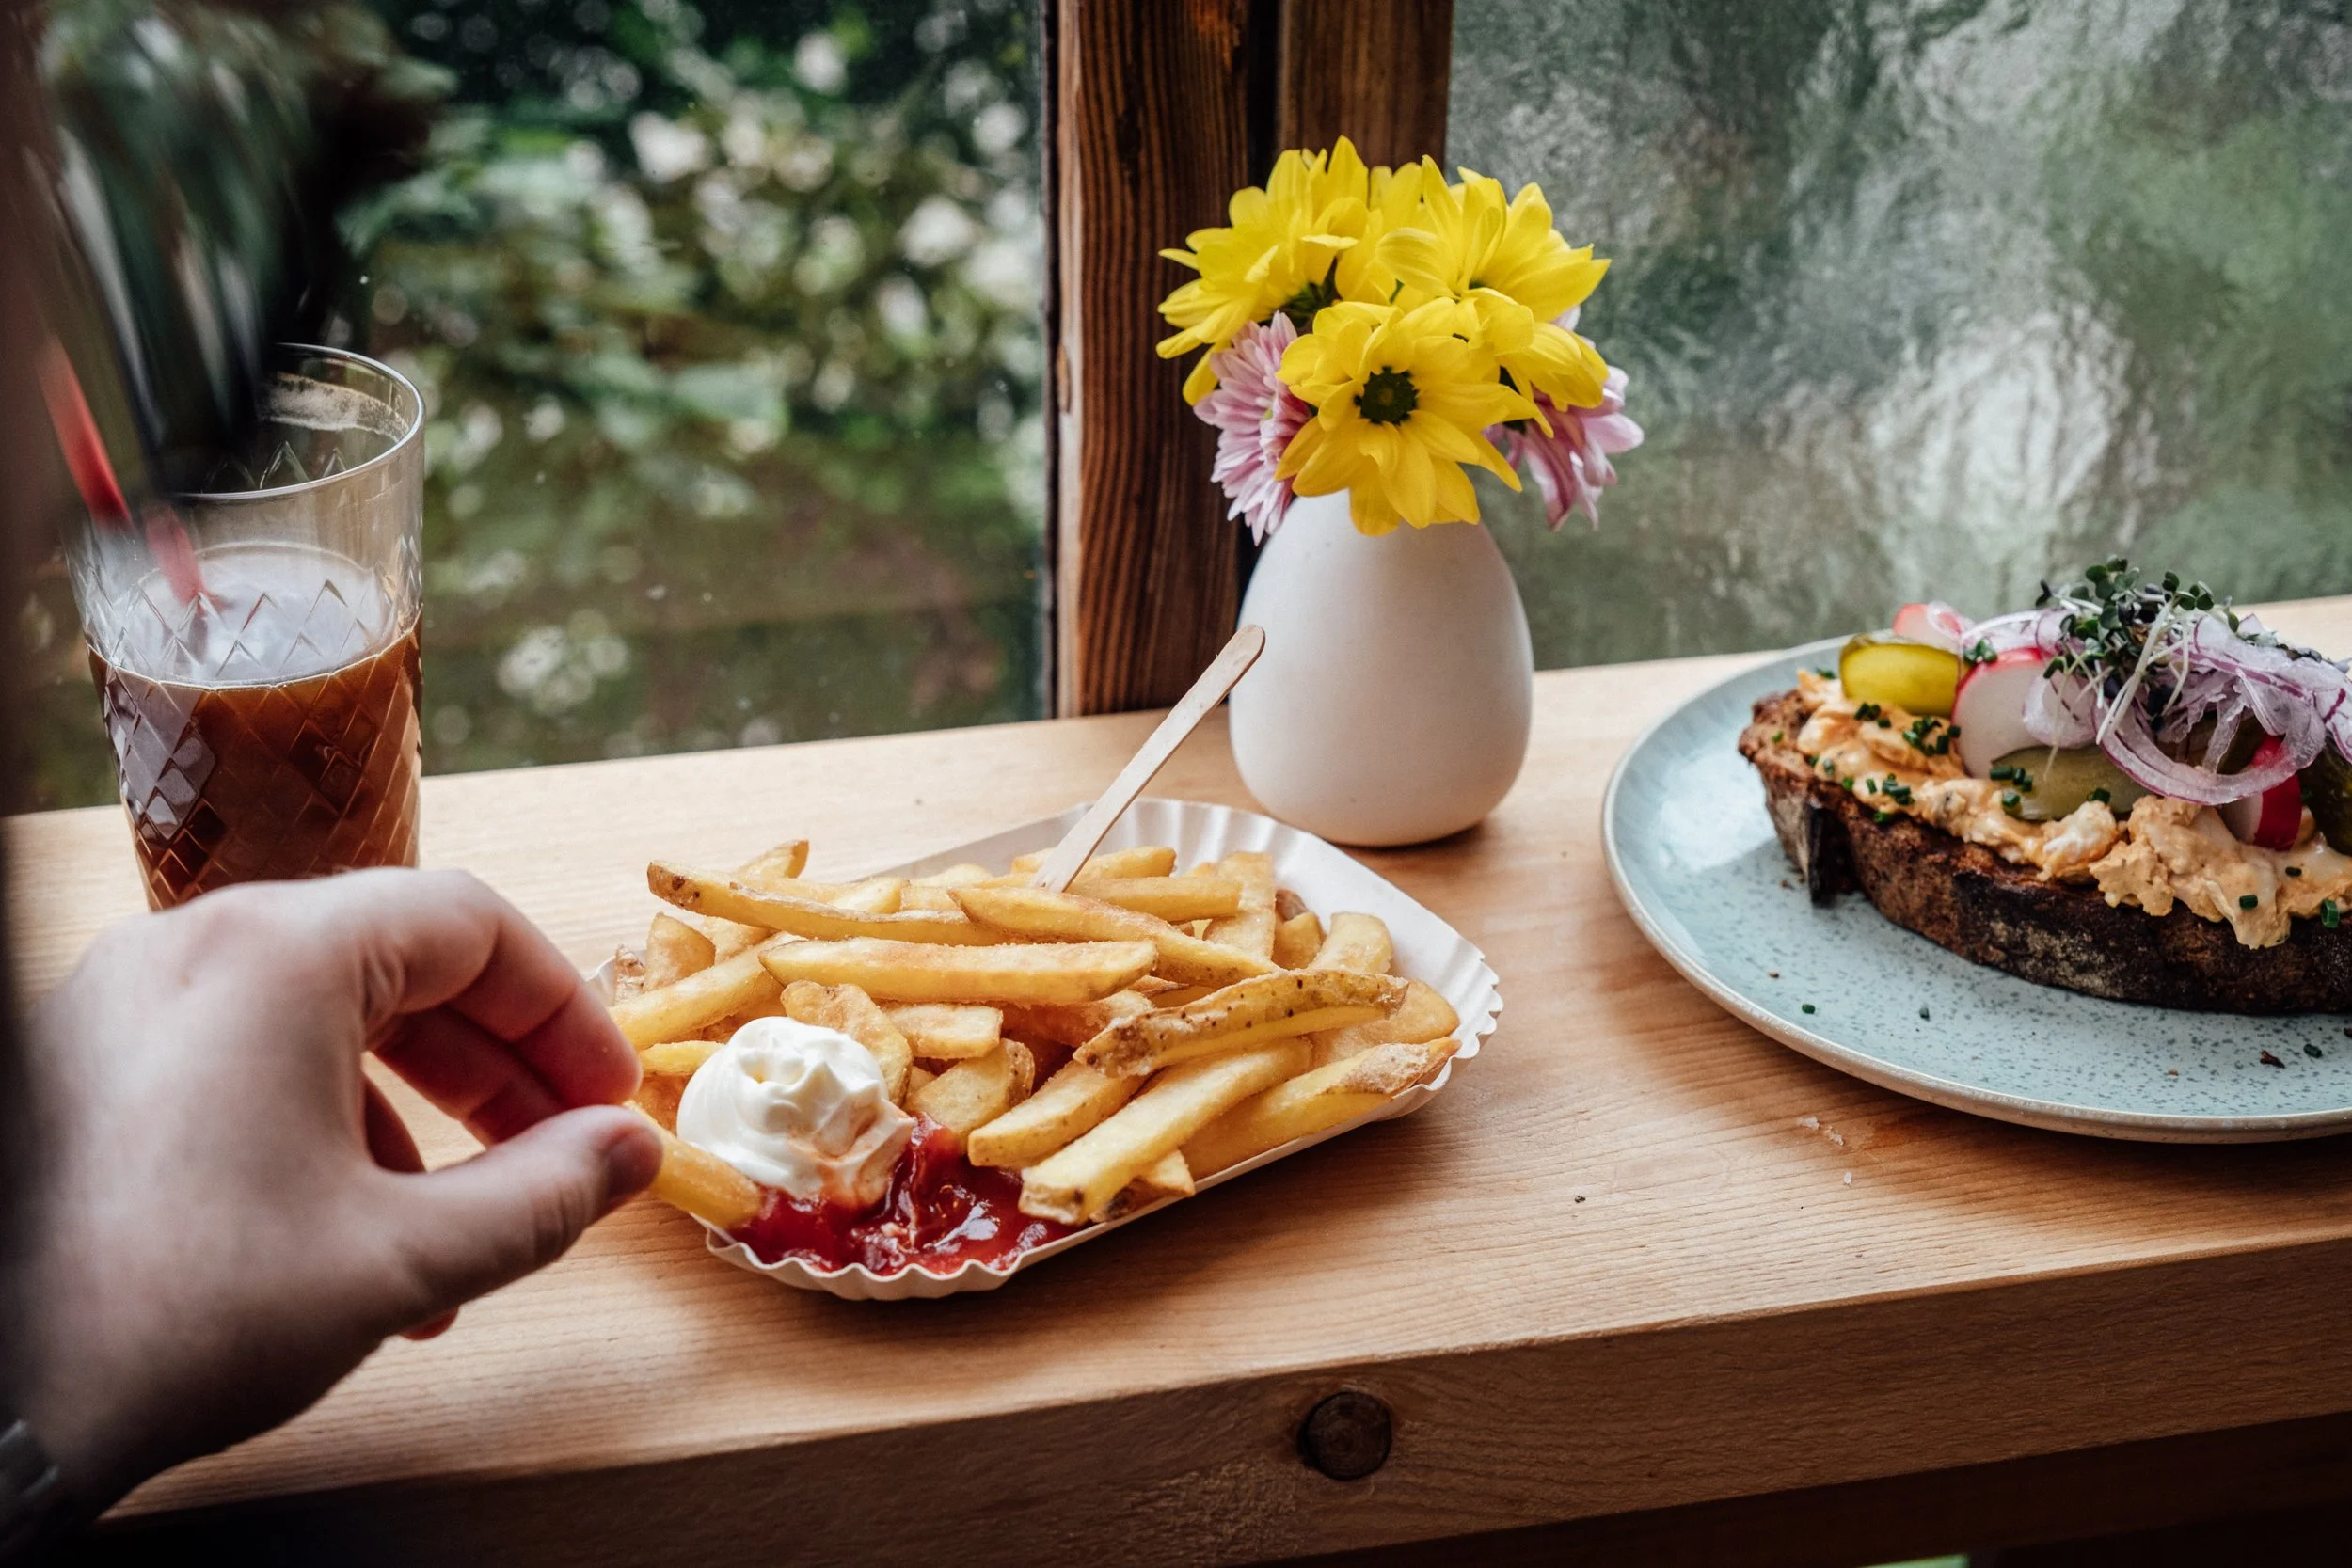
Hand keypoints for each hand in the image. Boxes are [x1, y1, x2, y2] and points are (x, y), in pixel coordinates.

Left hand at [11, 868, 659, 1515]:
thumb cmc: (172, 1315)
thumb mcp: (398, 1260)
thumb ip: (541, 1195)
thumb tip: (630, 1154)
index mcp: (277, 955)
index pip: (472, 925)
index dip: (564, 1011)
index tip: (608, 1093)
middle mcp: (193, 949)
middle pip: (398, 965)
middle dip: (498, 1067)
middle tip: (563, 1146)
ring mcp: (126, 1004)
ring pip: (320, 1018)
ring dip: (419, 1110)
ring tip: (467, 1220)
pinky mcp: (86, 1066)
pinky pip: (242, 1059)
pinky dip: (325, 1124)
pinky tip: (357, 1237)